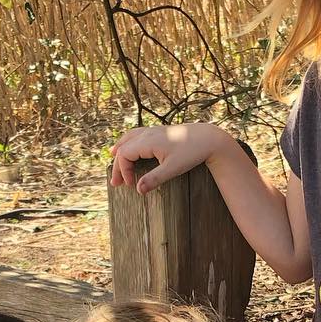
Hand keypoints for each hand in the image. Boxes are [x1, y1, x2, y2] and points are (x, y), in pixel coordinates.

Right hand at [109, 122, 225, 193]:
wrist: (208, 138)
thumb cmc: (191, 153)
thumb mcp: (173, 169)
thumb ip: (154, 179)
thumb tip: (138, 190)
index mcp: (148, 141)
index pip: (124, 155)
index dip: (123, 171)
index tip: (131, 185)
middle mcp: (147, 134)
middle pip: (123, 148)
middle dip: (119, 166)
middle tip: (116, 184)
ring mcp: (153, 131)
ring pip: (129, 139)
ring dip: (120, 150)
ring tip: (112, 158)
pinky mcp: (159, 132)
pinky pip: (137, 135)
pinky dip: (129, 142)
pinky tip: (129, 145)